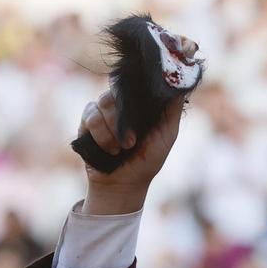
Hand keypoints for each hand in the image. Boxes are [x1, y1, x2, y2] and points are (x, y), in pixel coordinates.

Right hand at [76, 89, 185, 213]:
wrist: (123, 184)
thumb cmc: (147, 161)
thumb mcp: (167, 135)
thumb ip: (171, 110)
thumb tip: (179, 83)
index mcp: (139, 105)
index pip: (135, 83)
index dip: (136, 92)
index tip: (141, 112)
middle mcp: (120, 104)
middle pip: (117, 90)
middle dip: (124, 119)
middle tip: (132, 142)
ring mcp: (102, 111)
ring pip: (103, 102)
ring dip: (113, 130)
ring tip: (121, 149)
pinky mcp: (87, 121)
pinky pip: (91, 115)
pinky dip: (101, 134)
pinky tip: (109, 149)